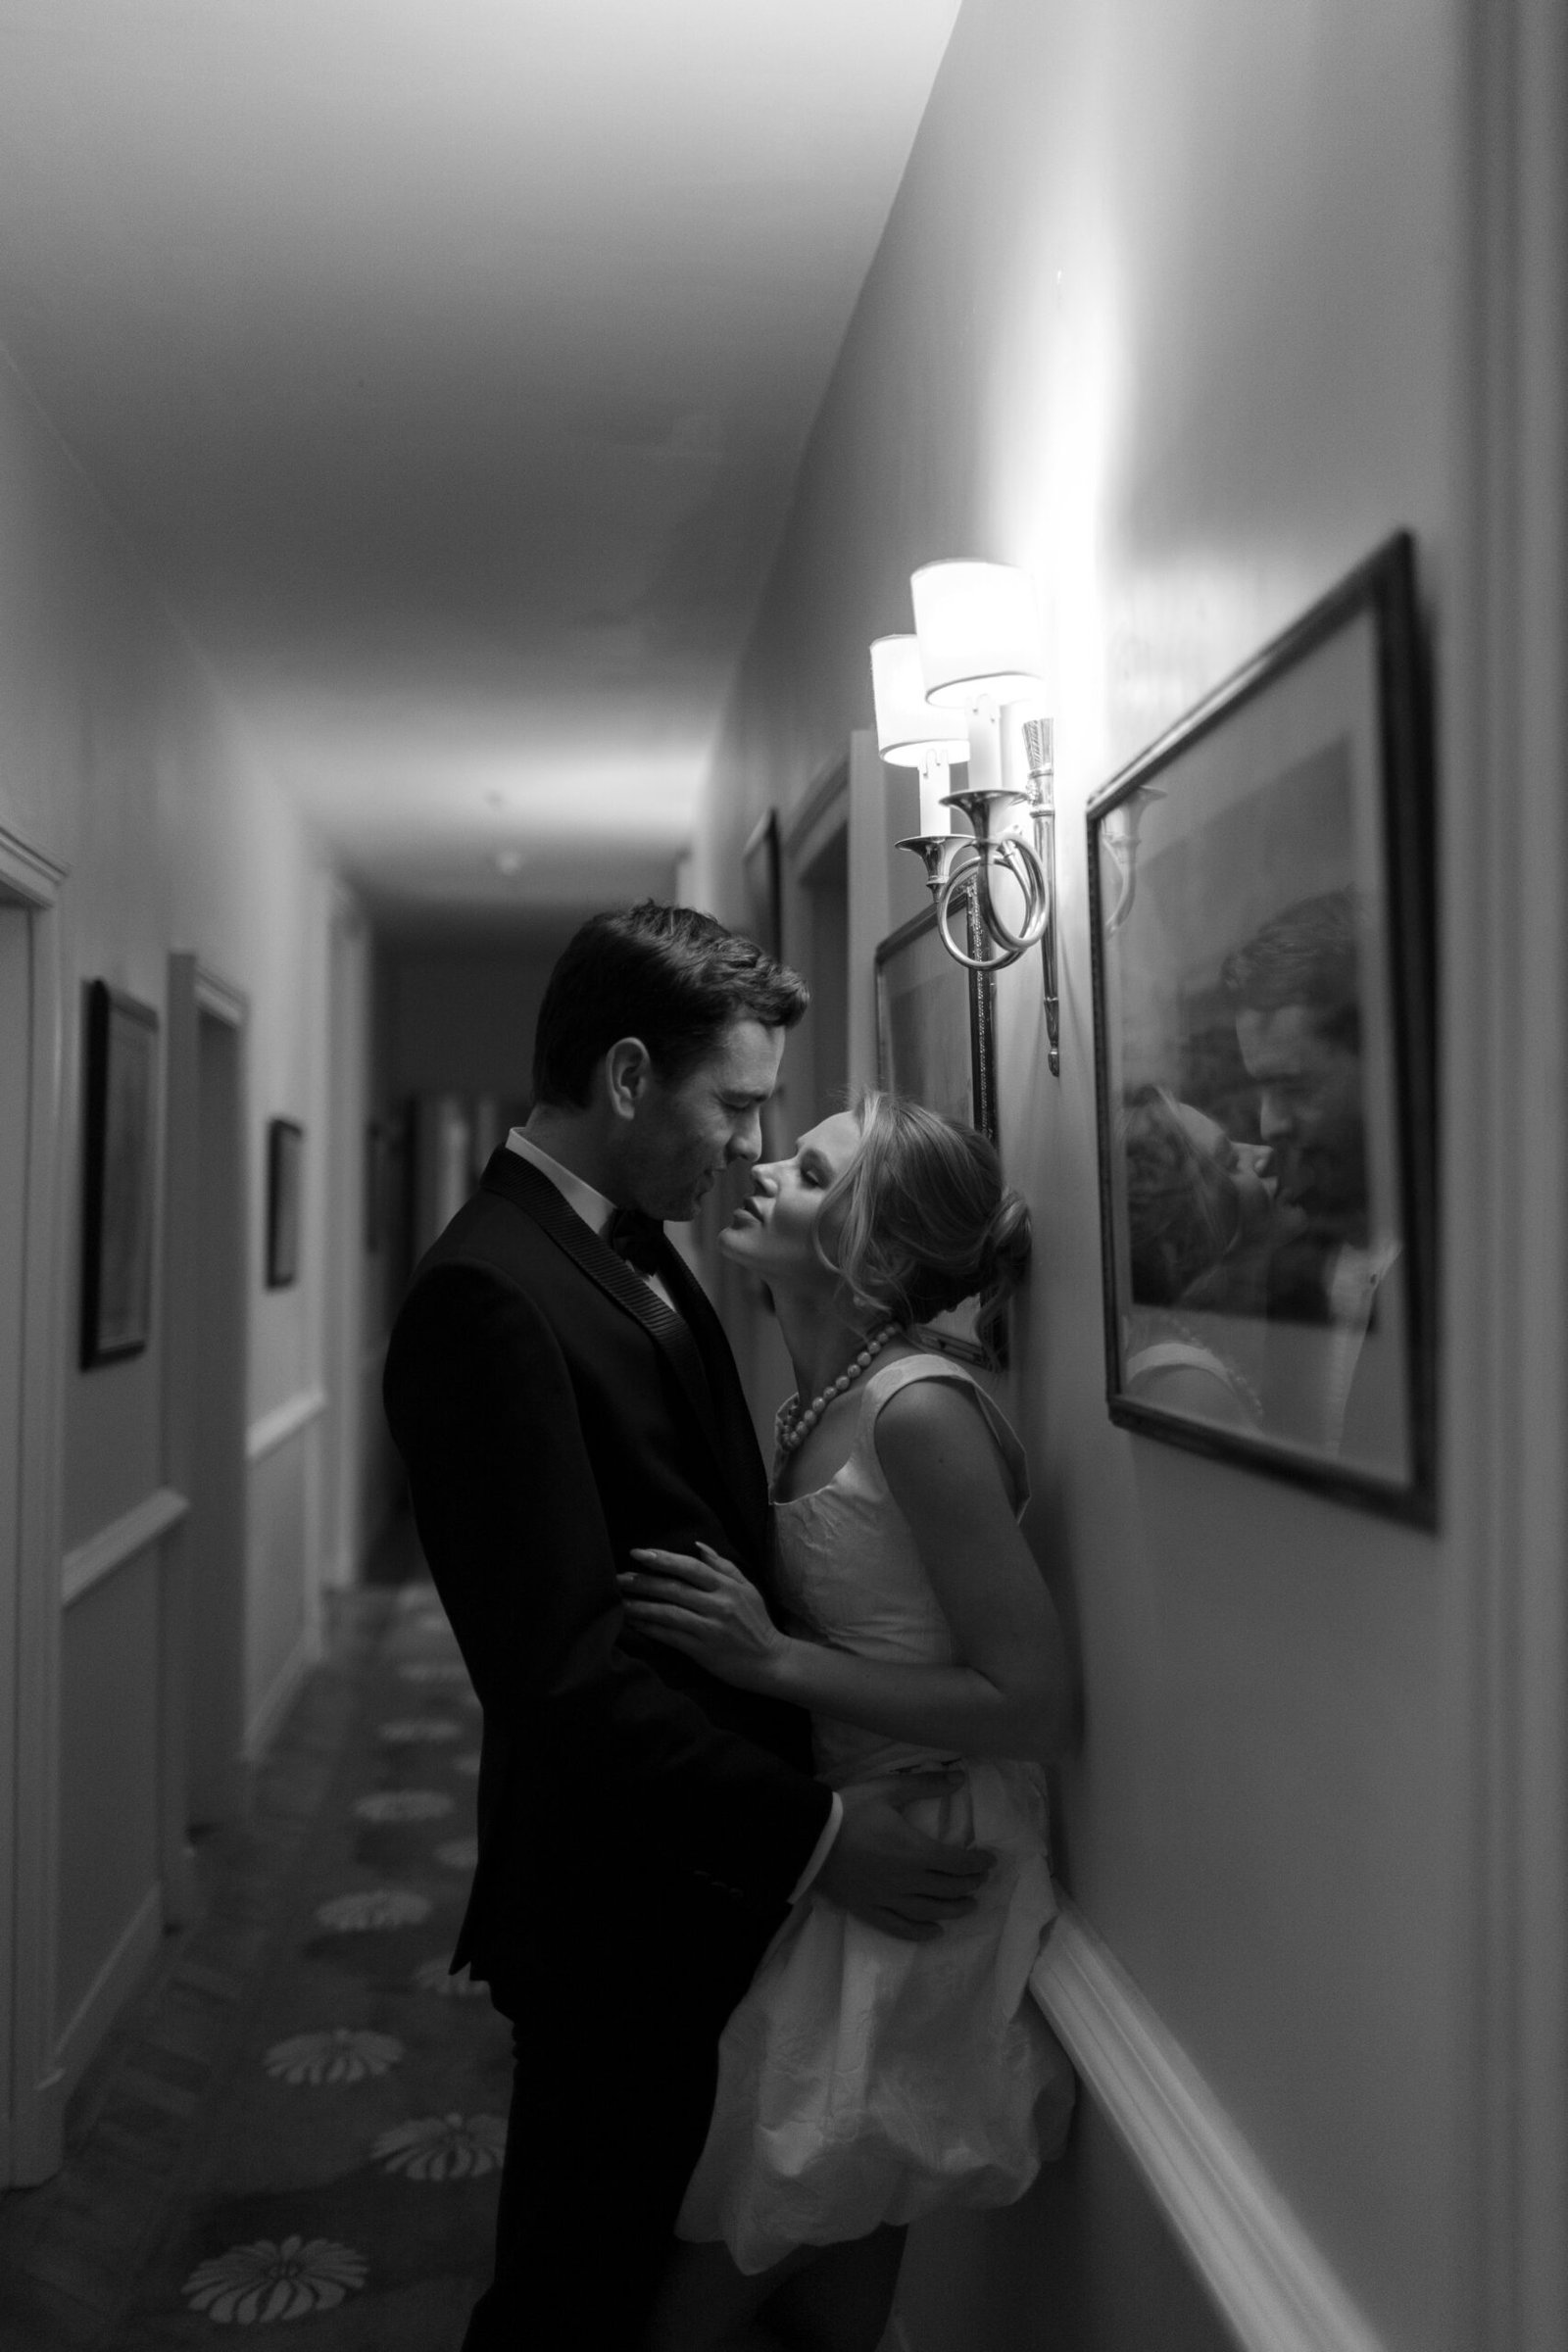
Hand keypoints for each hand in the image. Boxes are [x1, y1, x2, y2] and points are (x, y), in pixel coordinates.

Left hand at [619, 1544, 787, 1691]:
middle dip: (643, 1581)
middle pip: (674, 1588)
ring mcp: (710, 1628)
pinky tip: (634, 1623)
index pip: (690, 1567)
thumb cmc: (757, 1624)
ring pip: (668, 1612)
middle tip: (618, 1577)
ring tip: (619, 1601)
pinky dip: (650, 1628)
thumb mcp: (748, 1589)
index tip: (638, 1553)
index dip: (663, 1559)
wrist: (771, 1662)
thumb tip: (698, 1546)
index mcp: (728, 1587)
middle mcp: (718, 1605)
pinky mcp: (703, 1650)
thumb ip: (724, 1567)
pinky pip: (670, 1636)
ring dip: (640, 1606)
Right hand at [814, 1771, 995, 1942]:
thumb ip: (926, 1785)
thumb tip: (960, 1778)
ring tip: (969, 1906)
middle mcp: (908, 1881)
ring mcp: (889, 1899)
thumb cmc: (851, 1810)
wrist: (810, 1838)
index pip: (958, 1862)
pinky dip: (921, 1932)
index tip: (990, 1860)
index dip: (978, 1863)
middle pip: (949, 1888)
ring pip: (931, 1912)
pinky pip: (901, 1928)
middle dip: (971, 1884)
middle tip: (981, 1879)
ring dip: (955, 1909)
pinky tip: (935, 1931)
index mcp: (915, 1852)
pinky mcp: (870, 1910)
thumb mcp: (889, 1789)